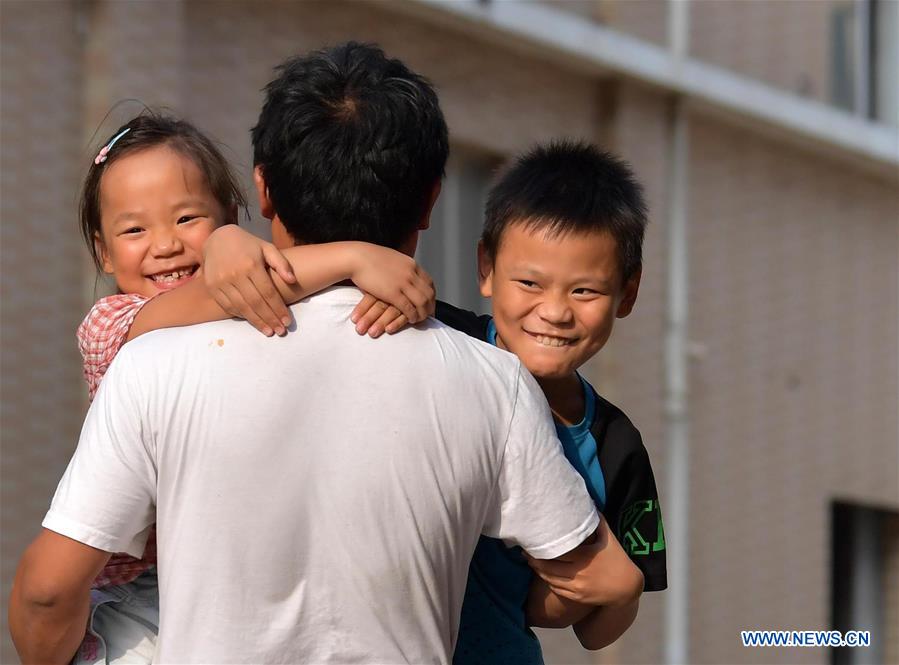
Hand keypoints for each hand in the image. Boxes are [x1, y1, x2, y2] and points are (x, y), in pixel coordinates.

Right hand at [203, 225, 296, 335]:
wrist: (217, 238)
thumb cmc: (248, 245)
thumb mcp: (267, 248)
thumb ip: (281, 263)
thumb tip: (293, 280)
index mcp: (251, 265)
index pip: (268, 293)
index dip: (278, 309)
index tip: (287, 321)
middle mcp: (235, 274)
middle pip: (256, 303)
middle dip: (269, 319)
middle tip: (280, 331)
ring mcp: (221, 282)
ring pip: (242, 308)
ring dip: (256, 322)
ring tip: (268, 331)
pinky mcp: (212, 287)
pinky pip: (227, 306)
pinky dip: (240, 315)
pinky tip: (252, 321)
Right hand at [347, 246, 434, 332]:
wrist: (356, 257)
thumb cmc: (369, 258)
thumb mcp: (392, 258)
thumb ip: (401, 266)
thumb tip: (405, 271)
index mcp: (411, 264)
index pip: (429, 282)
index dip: (431, 295)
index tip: (430, 302)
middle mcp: (411, 273)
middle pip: (428, 294)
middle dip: (430, 306)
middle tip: (429, 315)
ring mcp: (403, 283)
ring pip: (421, 302)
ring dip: (423, 313)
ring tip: (420, 319)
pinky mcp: (393, 293)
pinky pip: (408, 308)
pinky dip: (412, 316)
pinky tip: (411, 320)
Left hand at [526, 520, 643, 606]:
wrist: (627, 588)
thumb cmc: (617, 559)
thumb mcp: (609, 538)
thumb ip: (598, 521)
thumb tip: (589, 501)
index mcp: (585, 556)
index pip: (557, 551)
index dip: (543, 546)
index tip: (532, 538)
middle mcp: (578, 573)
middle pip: (548, 567)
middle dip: (534, 560)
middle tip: (524, 551)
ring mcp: (577, 587)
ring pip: (549, 579)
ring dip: (538, 571)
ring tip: (530, 561)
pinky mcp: (577, 597)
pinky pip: (556, 589)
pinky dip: (547, 581)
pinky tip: (543, 573)